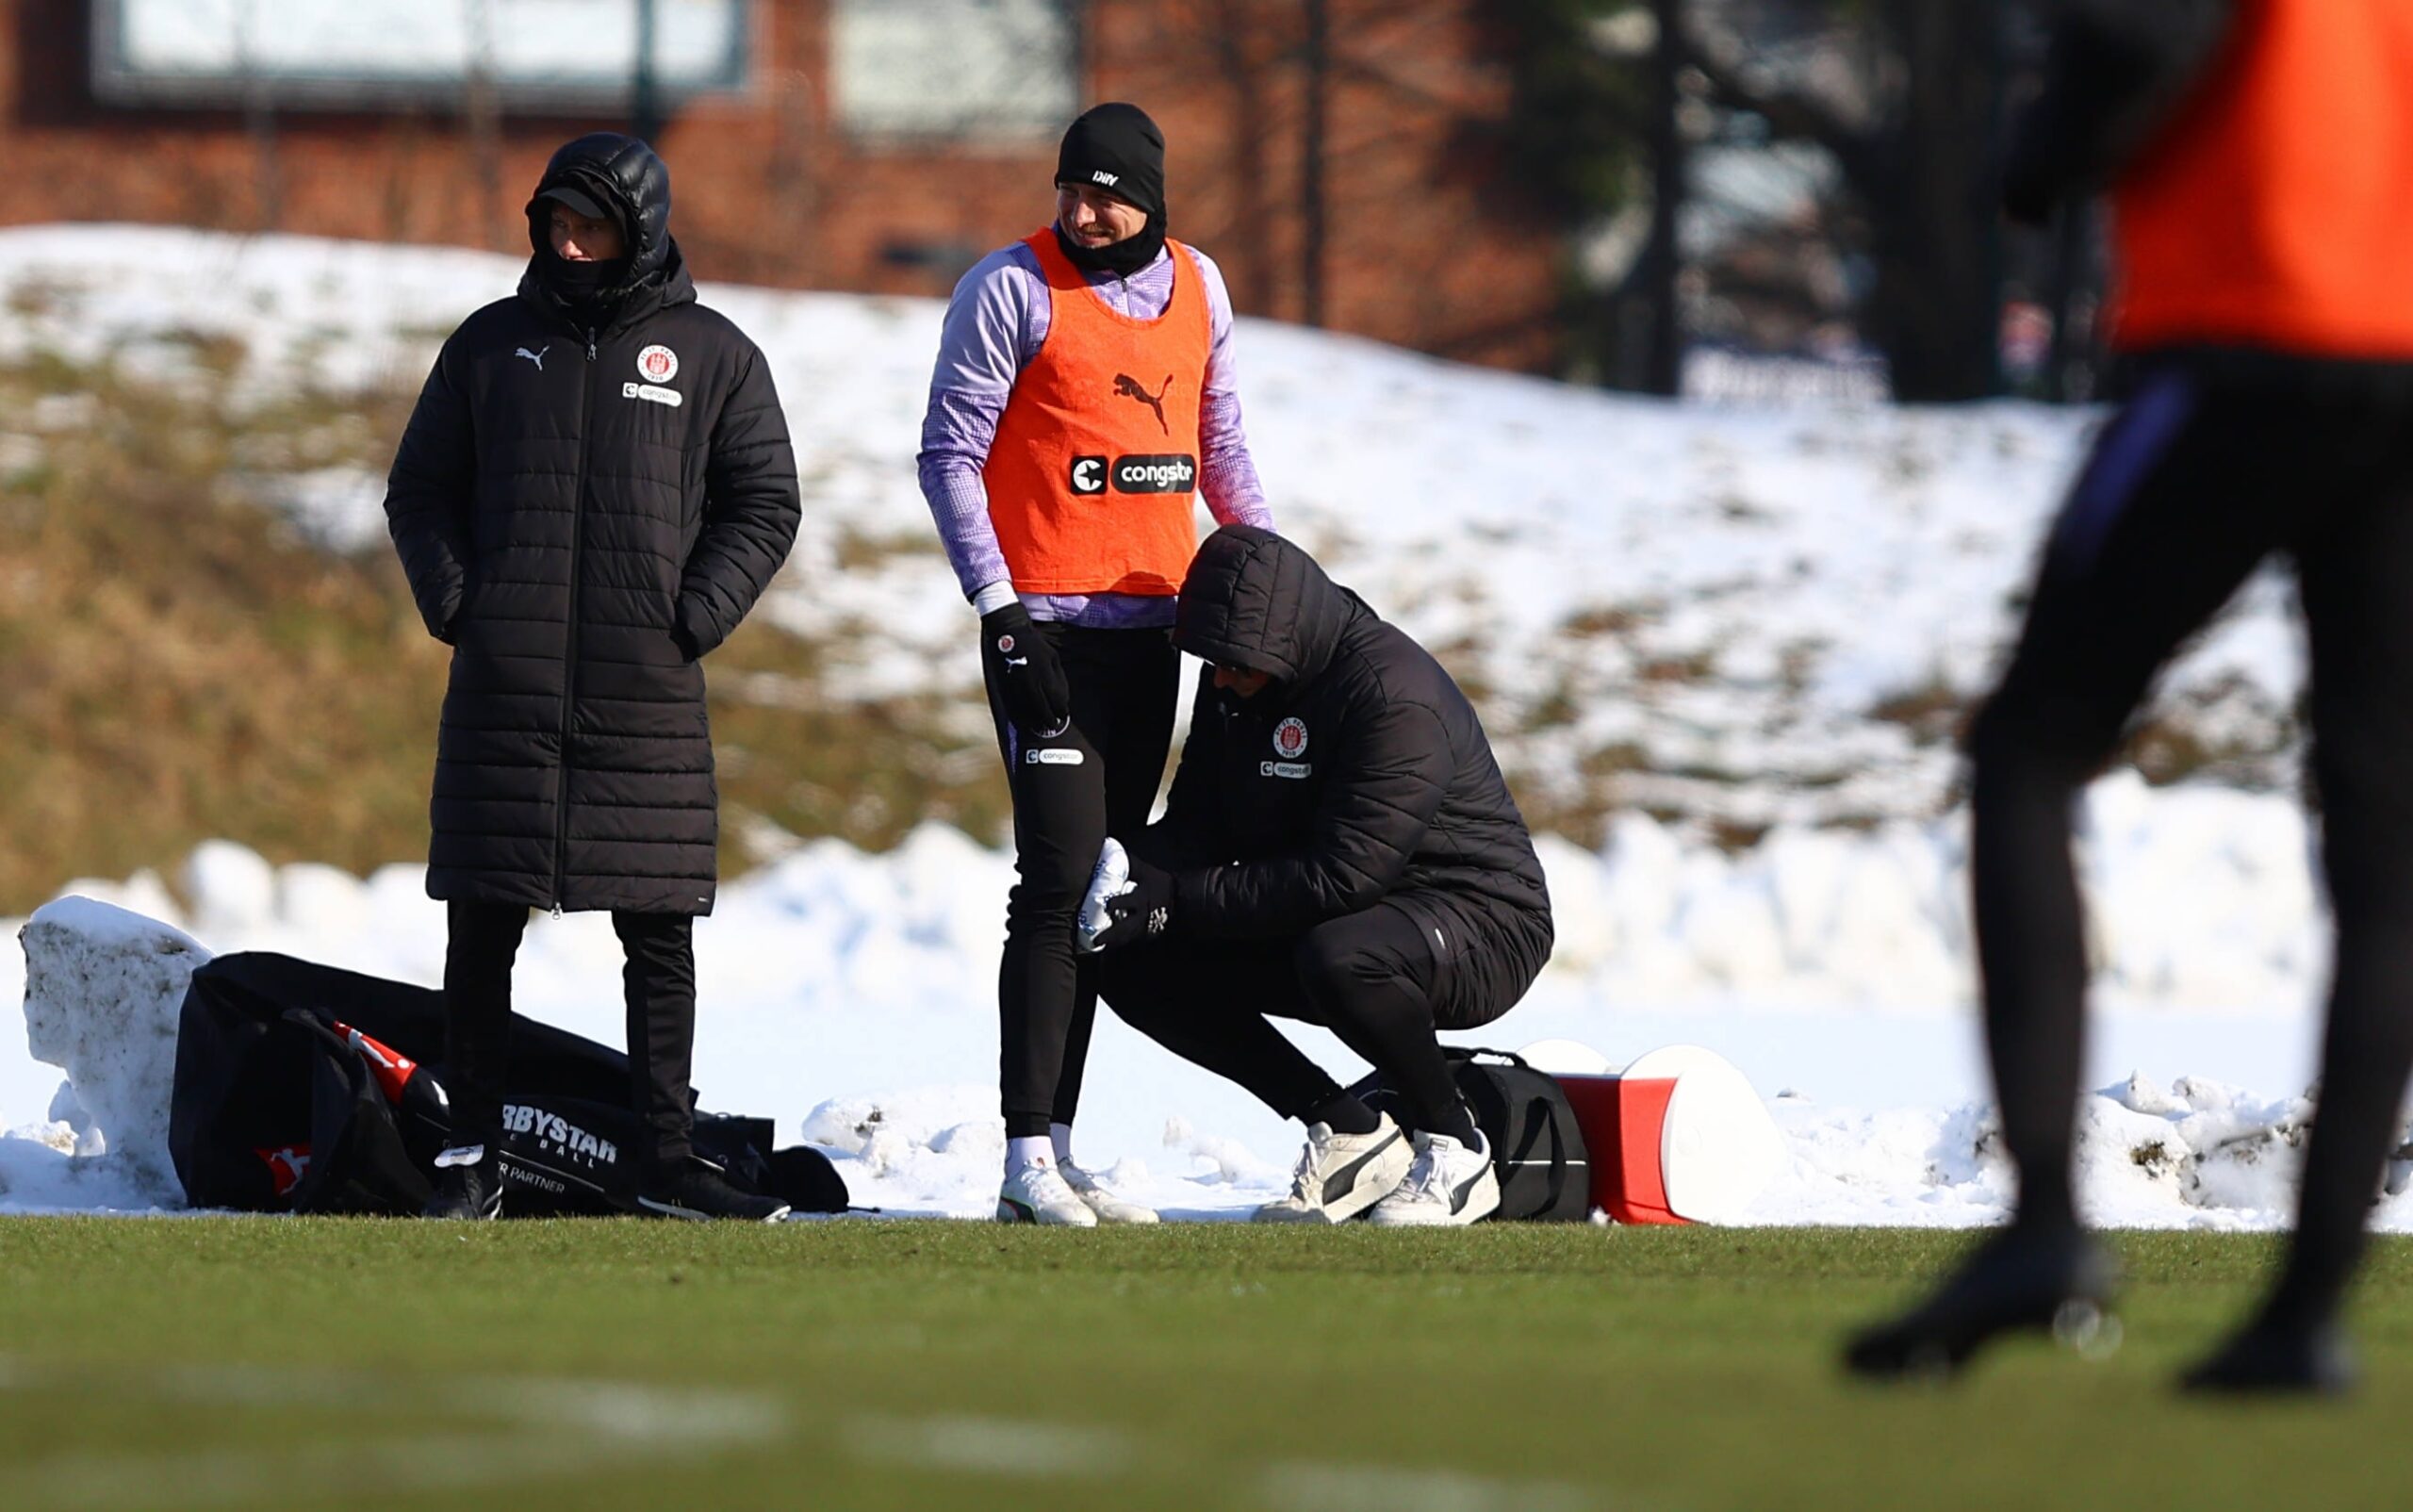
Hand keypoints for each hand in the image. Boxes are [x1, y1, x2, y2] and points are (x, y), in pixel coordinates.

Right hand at [981, 603, 1070, 735]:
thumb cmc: (1036, 646)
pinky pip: (1015, 705)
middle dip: (1049, 719)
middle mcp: (1031, 682)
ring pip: (1028, 709)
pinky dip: (1022, 715)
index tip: (1064, 715)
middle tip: (1054, 727)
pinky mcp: (1008, 685)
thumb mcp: (1053, 658)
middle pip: (1042, 707)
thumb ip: (1058, 677)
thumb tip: (1063, 697)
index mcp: (1045, 674)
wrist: (1011, 636)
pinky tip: (1026, 721)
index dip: (1060, 709)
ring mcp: (1018, 685)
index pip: (1055, 698)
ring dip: (1036, 720)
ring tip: (1041, 727)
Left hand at [1086, 859, 1173, 952]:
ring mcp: (1146, 928)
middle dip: (1110, 935)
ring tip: (1098, 946)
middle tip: (1096, 940)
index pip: (1126, 902)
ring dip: (1113, 943)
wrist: (1179, 899)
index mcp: (1141, 899)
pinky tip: (1110, 945)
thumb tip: (1111, 851)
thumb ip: (1129, 865)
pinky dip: (1121, 943)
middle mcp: (1142, 916)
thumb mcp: (1146, 872)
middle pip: (1125, 928)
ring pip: (1127, 938)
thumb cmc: (1160, 884)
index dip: (1115, 904)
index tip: (1106, 904)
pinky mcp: (1148, 934)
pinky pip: (1133, 940)